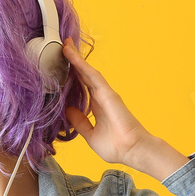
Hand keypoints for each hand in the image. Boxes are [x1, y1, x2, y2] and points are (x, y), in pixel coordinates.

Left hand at [62, 38, 188, 180]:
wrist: (133, 150)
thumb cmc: (116, 146)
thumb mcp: (90, 134)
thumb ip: (80, 122)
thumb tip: (67, 111)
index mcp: (97, 106)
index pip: (81, 86)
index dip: (72, 75)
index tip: (61, 65)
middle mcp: (100, 97)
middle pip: (83, 75)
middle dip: (73, 61)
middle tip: (62, 46)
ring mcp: (104, 93)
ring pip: (86, 71)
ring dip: (75, 58)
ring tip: (65, 44)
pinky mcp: (107, 93)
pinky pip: (91, 75)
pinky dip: (80, 64)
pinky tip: (70, 54)